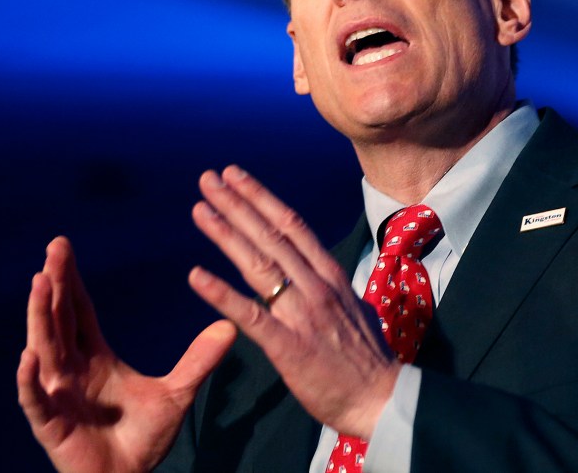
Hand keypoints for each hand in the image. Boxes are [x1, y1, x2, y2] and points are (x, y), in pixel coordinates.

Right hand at [17, 237, 236, 472]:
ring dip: (39, 316)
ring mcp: (57, 394)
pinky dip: (30, 379)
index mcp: (94, 357)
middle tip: (54, 249)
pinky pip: (35, 399)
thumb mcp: (177, 393)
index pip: (79, 310)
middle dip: (54, 284)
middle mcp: (70, 369)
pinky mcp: (51, 424)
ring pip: (44, 348)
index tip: (64, 247)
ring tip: (38, 282)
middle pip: (59, 318)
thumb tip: (230, 327)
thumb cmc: (143, 440)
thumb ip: (199, 360)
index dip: (71, 280)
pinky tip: (29, 356)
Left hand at [188, 166, 398, 438]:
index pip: (292, 224)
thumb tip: (317, 271)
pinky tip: (195, 276)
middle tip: (208, 178)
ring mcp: (301, 313)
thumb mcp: (354, 307)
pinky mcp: (287, 345)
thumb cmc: (366, 358)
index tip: (236, 176)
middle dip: (237, 204)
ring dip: (225, 234)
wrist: (381, 400)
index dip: (261, 197)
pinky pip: (249, 314)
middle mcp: (315, 285)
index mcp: (330, 275)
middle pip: (270, 235)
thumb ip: (331, 286)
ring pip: (258, 264)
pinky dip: (220, 293)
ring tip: (200, 209)